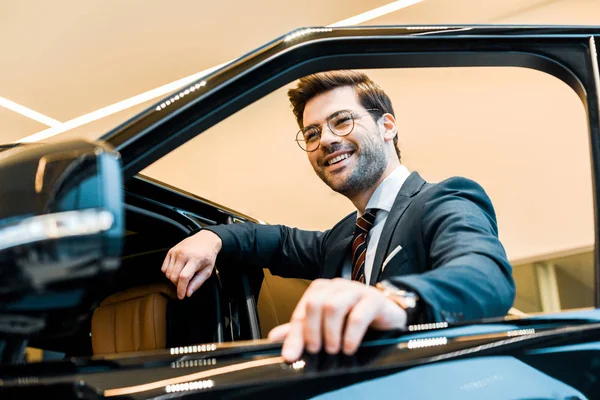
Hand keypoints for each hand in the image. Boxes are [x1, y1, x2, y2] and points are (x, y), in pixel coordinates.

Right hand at [161, 230, 221, 298]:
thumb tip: (188, 293)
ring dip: (173, 279)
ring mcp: (175, 252)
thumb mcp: (208, 270)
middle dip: (178, 285)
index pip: (183, 277)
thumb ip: (197, 283)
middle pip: (173, 277)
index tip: (181, 296)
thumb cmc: (208, 255)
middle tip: (185, 285)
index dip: (181, 289)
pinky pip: (164, 268)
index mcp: (194, 259)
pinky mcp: (171, 251)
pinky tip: (177, 270)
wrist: (206, 240)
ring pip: (168, 273)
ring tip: (183, 276)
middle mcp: (183, 254)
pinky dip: (169, 273)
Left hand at [267, 278, 406, 362]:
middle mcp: (337, 286)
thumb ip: (300, 330)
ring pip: (333, 306)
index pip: (302, 309)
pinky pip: (358, 315)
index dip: (295, 334)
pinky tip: (349, 348)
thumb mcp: (325, 325)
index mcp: (322, 290)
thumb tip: (274, 338)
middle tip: (318, 350)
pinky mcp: (374, 299)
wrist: (388, 315)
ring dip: (331, 333)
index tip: (292, 355)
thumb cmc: (355, 318)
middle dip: (313, 331)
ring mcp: (356, 290)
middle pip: (315, 304)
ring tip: (334, 349)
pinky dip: (351, 335)